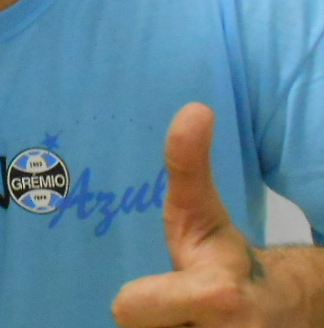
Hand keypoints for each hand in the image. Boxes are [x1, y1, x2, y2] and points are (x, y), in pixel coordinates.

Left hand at [112, 102, 271, 326]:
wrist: (285, 309)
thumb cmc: (222, 253)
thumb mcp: (198, 209)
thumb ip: (186, 165)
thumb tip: (194, 108)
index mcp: (217, 295)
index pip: (128, 308)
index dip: (135, 300)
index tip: (176, 283)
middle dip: (155, 321)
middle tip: (179, 306)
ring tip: (188, 319)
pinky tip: (192, 327)